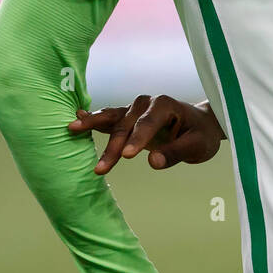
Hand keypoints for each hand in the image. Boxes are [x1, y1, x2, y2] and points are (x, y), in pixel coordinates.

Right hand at [69, 95, 224, 174]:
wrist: (200, 125)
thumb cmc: (201, 135)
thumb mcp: (197, 146)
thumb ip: (176, 153)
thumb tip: (153, 163)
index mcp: (165, 105)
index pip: (148, 124)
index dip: (137, 140)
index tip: (127, 157)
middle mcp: (146, 103)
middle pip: (127, 126)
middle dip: (113, 147)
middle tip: (101, 169)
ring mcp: (134, 108)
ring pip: (113, 120)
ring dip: (93, 126)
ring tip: (71, 128)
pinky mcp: (127, 117)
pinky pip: (108, 119)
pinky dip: (93, 120)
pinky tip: (76, 120)